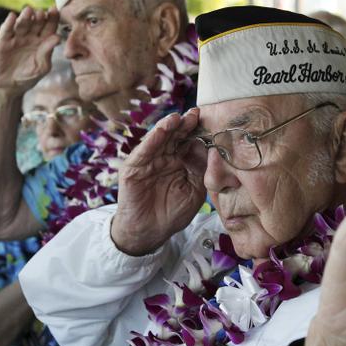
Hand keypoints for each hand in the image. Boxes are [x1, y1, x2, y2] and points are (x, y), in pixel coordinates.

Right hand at [0, 7, 60, 99]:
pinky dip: (9, 23)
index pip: (49, 27)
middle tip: (43, 12)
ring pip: (21, 24)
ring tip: (29, 10)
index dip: (52, 19)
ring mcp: (16, 38)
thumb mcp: (41, 67)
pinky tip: (12, 16)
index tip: (55, 11)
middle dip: (39, 17)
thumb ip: (48, 52)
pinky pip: (6, 30)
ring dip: (25, 17)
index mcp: (42, 42)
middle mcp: (30, 37)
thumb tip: (58, 37)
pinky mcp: (2, 42)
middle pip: (36, 23)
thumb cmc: (28, 77)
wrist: (9, 87)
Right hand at [111, 109, 206, 254]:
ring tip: (178, 117)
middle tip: (196, 113)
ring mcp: (148, 161)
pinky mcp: (133, 168)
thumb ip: (201, 170)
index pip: (189, 141)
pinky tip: (162, 130)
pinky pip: (144, 150)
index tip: (211, 121)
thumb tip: (212, 148)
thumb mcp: (194, 191)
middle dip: (185, 124)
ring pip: (159, 139)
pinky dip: (153, 139)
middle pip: (175, 136)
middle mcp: (164, 157)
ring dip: (168, 127)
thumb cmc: (172, 213)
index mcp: (179, 161)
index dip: (198, 131)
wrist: (149, 233)